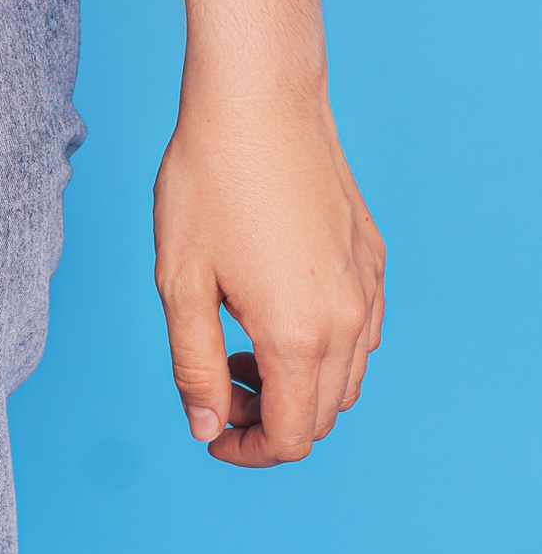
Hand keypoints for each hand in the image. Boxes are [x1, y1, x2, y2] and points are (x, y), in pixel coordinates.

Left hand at [153, 92, 383, 466]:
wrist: (259, 104)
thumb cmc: (209, 184)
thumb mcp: (180, 282)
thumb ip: (193, 365)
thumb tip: (205, 426)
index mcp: (300, 336)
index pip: (291, 437)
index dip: (247, 449)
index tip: (210, 432)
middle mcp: (350, 322)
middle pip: (322, 414)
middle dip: (269, 420)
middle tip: (215, 386)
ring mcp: (369, 289)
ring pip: (347, 378)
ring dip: (298, 386)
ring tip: (238, 347)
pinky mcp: (372, 260)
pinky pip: (361, 332)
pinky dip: (323, 348)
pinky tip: (273, 312)